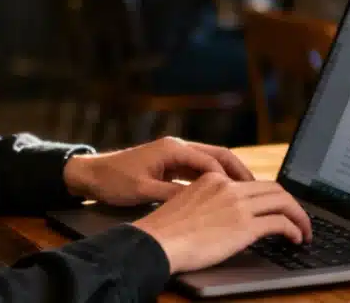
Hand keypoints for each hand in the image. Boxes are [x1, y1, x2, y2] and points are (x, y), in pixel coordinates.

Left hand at [63, 137, 253, 205]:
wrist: (90, 175)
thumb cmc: (113, 181)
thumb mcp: (143, 191)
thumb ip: (172, 195)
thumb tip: (200, 201)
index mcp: (173, 149)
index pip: (211, 162)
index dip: (230, 180)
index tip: (245, 196)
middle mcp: (177, 148)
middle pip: (218, 157)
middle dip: (238, 173)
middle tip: (258, 191)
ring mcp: (174, 156)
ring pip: (211, 163)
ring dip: (228, 177)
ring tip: (247, 195)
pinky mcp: (170, 165)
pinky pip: (199, 171)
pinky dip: (214, 182)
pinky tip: (223, 196)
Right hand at [132, 173, 311, 273]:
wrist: (158, 242)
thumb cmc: (164, 232)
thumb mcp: (186, 205)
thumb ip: (207, 203)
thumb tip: (222, 217)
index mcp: (213, 180)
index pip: (251, 182)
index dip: (269, 196)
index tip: (276, 207)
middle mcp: (228, 187)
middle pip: (273, 187)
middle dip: (291, 203)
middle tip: (298, 218)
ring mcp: (238, 204)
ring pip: (283, 201)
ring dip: (299, 216)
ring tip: (304, 230)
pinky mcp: (245, 225)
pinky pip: (281, 222)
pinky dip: (295, 229)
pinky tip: (296, 238)